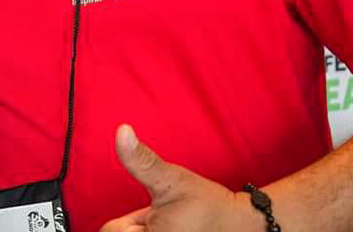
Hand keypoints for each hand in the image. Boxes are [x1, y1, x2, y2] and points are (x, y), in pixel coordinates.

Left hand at [99, 125, 256, 231]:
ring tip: (171, 226)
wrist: (241, 223)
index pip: (111, 231)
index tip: (152, 213)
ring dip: (145, 230)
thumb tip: (122, 131)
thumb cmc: (206, 204)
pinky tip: (174, 230)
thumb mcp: (171, 178)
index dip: (127, 220)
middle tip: (165, 219)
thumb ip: (142, 161)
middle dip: (135, 227)